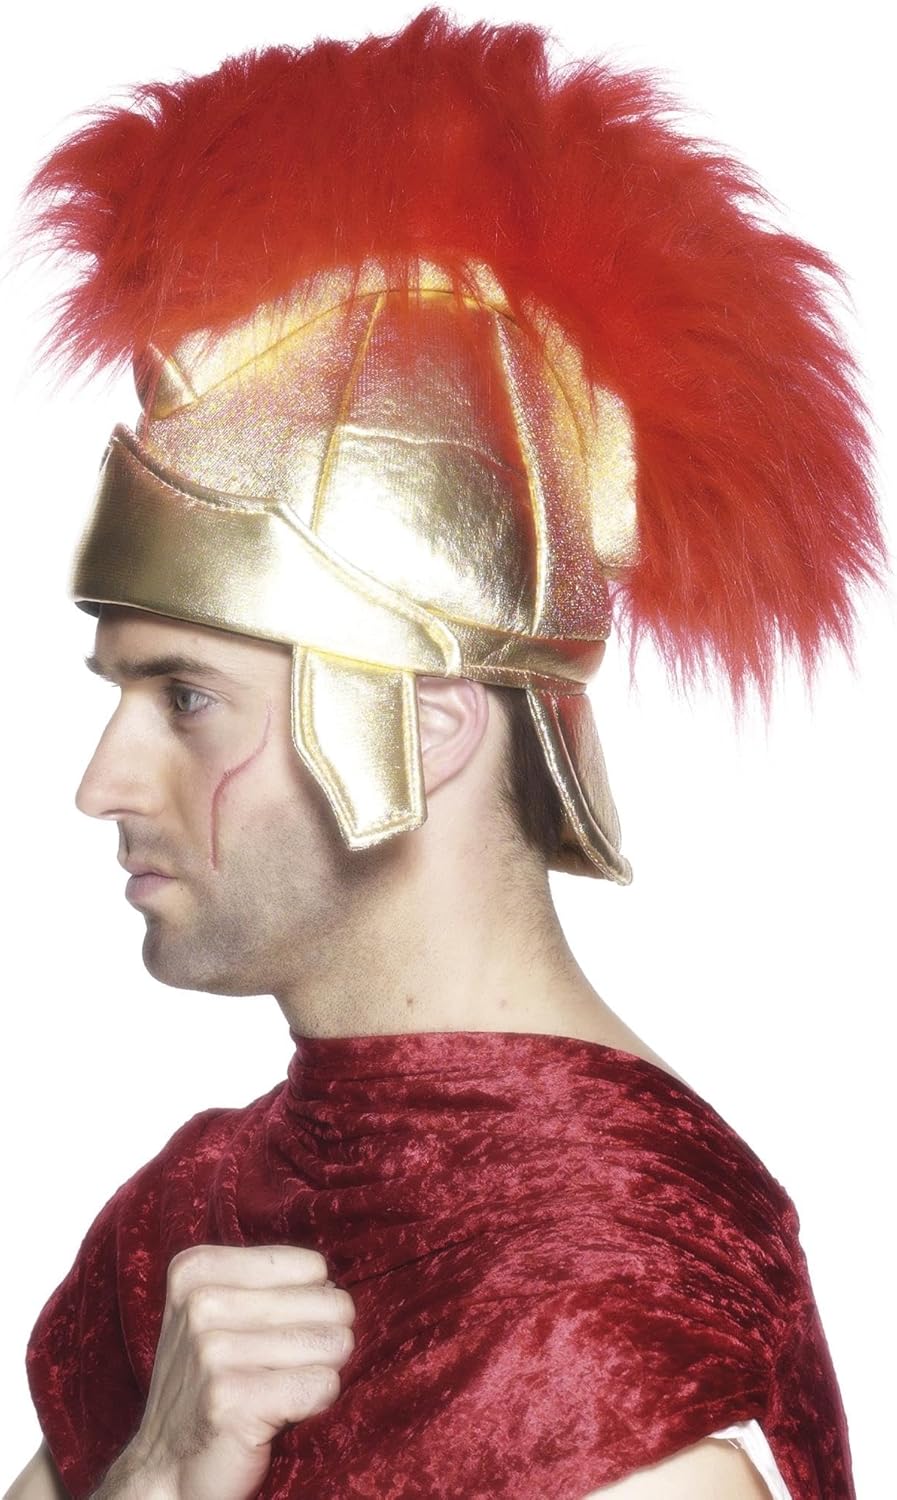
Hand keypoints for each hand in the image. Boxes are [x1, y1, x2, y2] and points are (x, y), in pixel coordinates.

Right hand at [94, 1244, 354, 1499]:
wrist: (166, 1470)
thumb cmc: (211, 1384)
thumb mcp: (223, 1314)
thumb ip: (276, 1285)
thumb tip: (338, 1288)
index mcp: (197, 1271)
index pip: (313, 1268)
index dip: (309, 1308)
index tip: (271, 1337)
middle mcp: (201, 1303)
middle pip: (330, 1303)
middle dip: (320, 1342)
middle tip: (280, 1371)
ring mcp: (212, 1351)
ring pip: (333, 1345)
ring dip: (318, 1374)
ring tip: (277, 1392)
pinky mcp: (231, 1399)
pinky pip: (324, 1385)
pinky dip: (315, 1404)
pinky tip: (279, 1415)